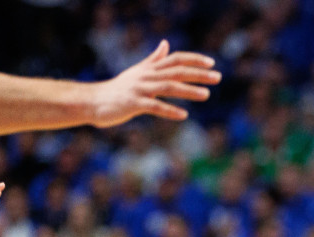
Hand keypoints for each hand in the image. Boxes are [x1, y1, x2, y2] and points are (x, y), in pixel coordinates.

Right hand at [88, 40, 220, 127]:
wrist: (94, 101)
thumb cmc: (120, 88)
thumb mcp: (138, 71)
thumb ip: (154, 59)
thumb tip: (166, 44)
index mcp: (150, 69)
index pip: (175, 59)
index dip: (193, 60)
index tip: (212, 63)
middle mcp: (147, 76)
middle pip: (176, 71)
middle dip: (198, 74)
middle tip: (218, 77)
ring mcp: (140, 89)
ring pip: (168, 87)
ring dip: (188, 90)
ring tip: (207, 94)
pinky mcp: (133, 104)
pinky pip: (154, 106)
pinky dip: (169, 110)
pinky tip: (184, 115)